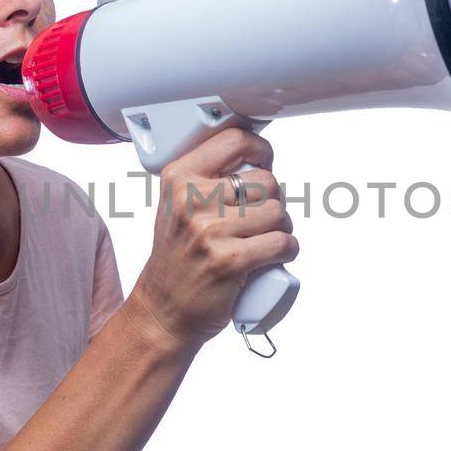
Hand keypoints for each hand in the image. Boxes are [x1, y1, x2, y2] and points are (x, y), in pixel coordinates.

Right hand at [125, 127, 298, 350]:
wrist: (163, 310)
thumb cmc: (178, 259)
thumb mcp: (177, 207)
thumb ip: (207, 179)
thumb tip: (257, 160)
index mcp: (178, 179)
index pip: (234, 140)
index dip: (261, 151)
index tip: (264, 163)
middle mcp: (190, 200)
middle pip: (266, 181)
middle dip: (273, 201)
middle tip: (258, 221)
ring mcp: (208, 231)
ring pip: (279, 212)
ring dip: (282, 228)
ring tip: (262, 240)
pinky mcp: (229, 260)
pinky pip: (282, 242)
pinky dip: (287, 250)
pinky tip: (273, 256)